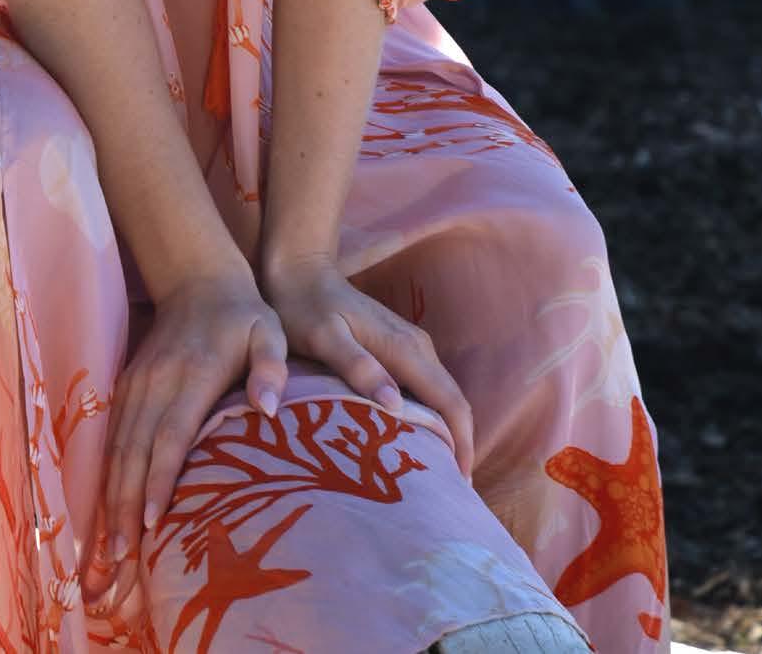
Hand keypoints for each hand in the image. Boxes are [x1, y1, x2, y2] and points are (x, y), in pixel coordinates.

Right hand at [81, 267, 287, 613]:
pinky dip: (107, 476)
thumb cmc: (245, 316)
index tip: (152, 522)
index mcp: (192, 373)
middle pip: (136, 450)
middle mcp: (157, 382)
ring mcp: (137, 385)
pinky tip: (106, 511)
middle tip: (124, 558)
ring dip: (112, 498)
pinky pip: (112, 437)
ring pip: (118, 448)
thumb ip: (271, 367)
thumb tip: (270, 409)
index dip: (159, 479)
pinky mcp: (126, 387)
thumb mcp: (270, 332)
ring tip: (112, 550)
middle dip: (126, 505)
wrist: (198, 280)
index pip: (172, 433)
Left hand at [258, 250, 474, 476]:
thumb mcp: (325, 338)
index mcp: (405, 349)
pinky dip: (429, 415)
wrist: (300, 269)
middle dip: (458, 444)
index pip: (451, 402)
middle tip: (447, 491)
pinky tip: (413, 439)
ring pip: (441, 394)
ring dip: (444, 431)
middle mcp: (417, 346)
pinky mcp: (399, 347)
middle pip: (453, 401)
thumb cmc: (305, 307)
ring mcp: (410, 345)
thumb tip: (395, 406)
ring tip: (433, 475)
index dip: (461, 443)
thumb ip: (359, 368)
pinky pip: (425, 387)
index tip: (458, 484)